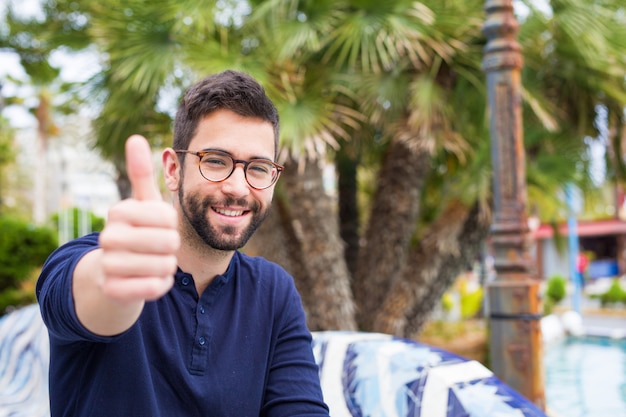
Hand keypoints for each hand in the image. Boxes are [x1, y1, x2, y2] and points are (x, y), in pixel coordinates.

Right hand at [97, 135, 179, 302]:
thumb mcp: (141, 204)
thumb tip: (136, 137)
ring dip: (167, 267)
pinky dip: (160, 285)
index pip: (169, 216)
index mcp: (118, 211)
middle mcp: (108, 236)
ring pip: (165, 266)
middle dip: (171, 247)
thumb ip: (141, 174)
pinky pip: (155, 288)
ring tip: (152, 262)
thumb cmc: (136, 233)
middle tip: (157, 248)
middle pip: (169, 242)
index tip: (159, 226)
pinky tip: (148, 280)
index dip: (172, 224)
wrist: (112, 274)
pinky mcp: (114, 290)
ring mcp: (108, 265)